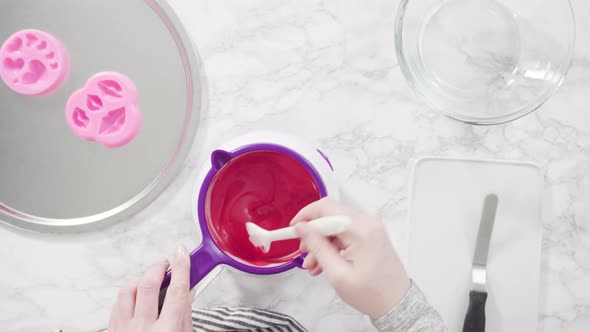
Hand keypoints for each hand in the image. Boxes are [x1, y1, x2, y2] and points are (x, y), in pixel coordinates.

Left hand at [109, 245, 194, 331]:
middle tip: (166, 263)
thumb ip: (185, 316)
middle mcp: (143, 328)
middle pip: (148, 284)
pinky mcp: (113, 329)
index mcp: (167, 331)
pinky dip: (130, 294)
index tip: (182, 253)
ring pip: (128, 290)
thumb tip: (187, 292)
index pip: (177, 290)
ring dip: (142, 279)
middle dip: (158, 267)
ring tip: (151, 279)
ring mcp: (125, 329)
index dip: (181, 267)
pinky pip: (117, 303)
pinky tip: (138, 296)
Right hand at [291, 198, 410, 319]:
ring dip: (321, 242)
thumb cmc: (372, 293)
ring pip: (336, 225)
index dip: (305, 216)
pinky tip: (324, 263)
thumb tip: (302, 227)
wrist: (396, 304)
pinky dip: (332, 245)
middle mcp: (368, 223)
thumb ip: (317, 246)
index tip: (292, 229)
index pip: (326, 208)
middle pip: (330, 215)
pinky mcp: (371, 234)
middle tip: (303, 252)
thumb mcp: (337, 273)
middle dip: (313, 232)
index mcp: (361, 230)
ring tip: (313, 265)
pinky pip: (345, 233)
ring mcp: (371, 228)